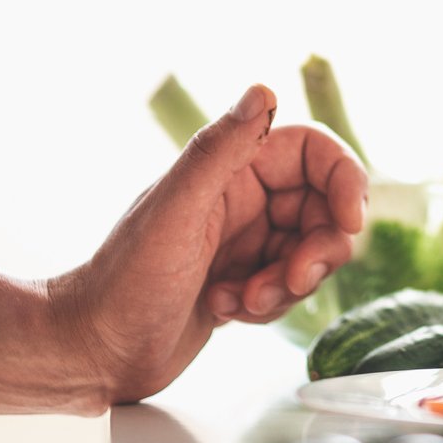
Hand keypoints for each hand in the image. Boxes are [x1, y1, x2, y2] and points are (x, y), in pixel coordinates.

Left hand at [46, 84, 366, 404]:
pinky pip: (290, 286)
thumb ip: (218, 151)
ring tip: (243, 301)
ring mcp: (244, 242)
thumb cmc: (121, 284)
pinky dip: (270, 304)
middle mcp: (241, 199)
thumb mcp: (176, 212)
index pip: (314, 152)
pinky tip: (226, 311)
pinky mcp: (244, 281)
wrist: (93, 353)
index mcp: (229, 169)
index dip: (344, 180)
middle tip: (291, 279)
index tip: (349, 221)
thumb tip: (263, 90)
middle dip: (318, 249)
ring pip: (312, 252)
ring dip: (290, 283)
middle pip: (322, 208)